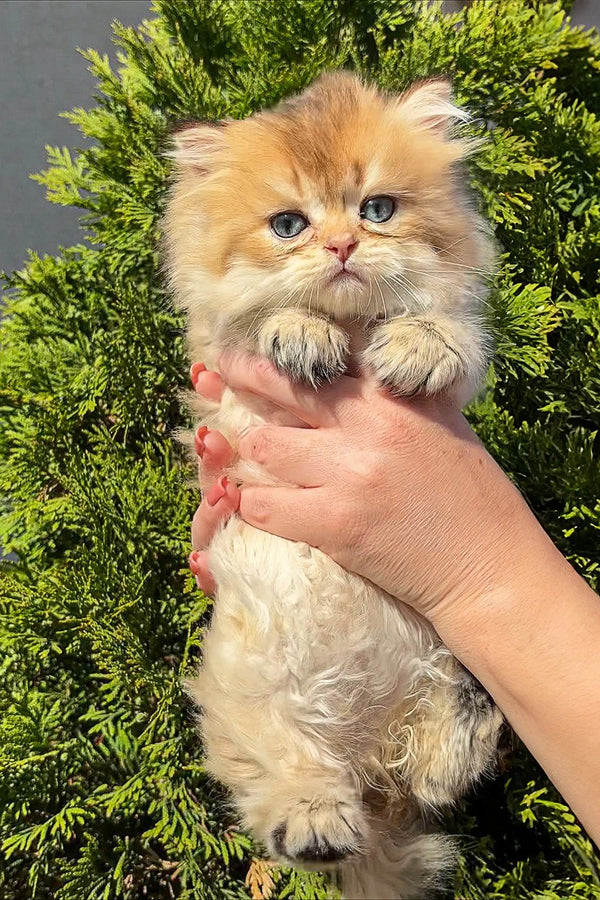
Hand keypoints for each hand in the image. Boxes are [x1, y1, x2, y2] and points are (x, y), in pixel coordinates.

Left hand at [189, 353, 532, 627]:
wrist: (489, 566)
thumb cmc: (472, 497)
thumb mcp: (440, 425)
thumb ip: (395, 396)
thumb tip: (352, 373)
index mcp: (393, 399)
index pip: (318, 363)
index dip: (268, 358)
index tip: (236, 355)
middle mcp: (368, 427)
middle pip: (280, 393)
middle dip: (235, 383)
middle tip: (207, 380)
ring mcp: (349, 476)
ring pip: (263, 448)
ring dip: (242, 452)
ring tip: (230, 452)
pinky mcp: (336, 526)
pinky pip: (265, 507)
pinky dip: (249, 504)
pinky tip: (243, 502)